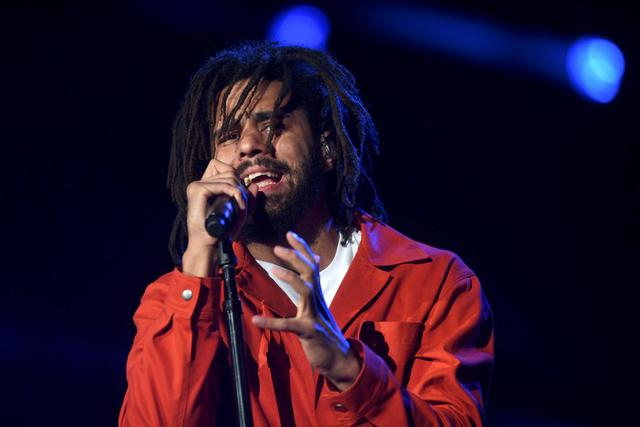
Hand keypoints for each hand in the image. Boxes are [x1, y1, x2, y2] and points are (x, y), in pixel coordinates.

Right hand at [182, 159, 252, 276]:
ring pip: (229, 177)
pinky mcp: (198, 190)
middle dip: (241, 186)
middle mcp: (198, 184)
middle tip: (242, 205)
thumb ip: (246, 200)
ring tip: (240, 209)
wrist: (207, 246)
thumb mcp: (237, 214)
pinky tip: (239, 207)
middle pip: (229, 170)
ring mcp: (196, 186)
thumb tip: (254, 185)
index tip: (238, 195)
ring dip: (241, 193)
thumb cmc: (220, 233)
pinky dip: (236, 194)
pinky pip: (225, 185)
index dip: (233, 176)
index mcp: (203, 186)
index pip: (221, 166)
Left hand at [252, 232, 361, 390]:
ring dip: (291, 279)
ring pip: (306, 290)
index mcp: (317, 293)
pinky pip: (289, 325)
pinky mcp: (309, 332)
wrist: (340, 358)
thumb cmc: (326, 331)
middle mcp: (317, 300)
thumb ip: (314, 283)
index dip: (302, 248)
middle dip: (296, 257)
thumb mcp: (319, 304)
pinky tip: (256, 320)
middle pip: (310, 272)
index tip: (290, 233)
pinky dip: (271, 322)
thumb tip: (316, 258)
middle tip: (278, 247)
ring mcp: (315, 315)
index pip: (311, 264)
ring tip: (273, 270)